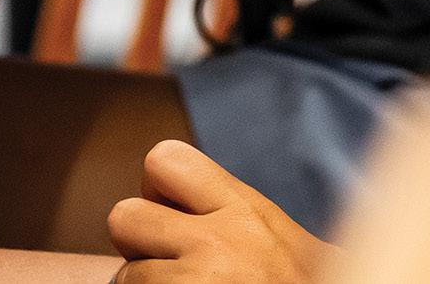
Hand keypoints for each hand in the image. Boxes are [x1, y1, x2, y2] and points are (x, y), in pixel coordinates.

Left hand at [108, 140, 331, 283]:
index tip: (172, 215)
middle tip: (168, 264)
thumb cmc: (305, 280)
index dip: (156, 189)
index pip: (161, 159)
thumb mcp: (276, 233)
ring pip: (126, 277)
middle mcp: (213, 243)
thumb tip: (170, 196)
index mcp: (242, 208)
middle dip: (139, 244)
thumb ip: (228, 209)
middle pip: (124, 216)